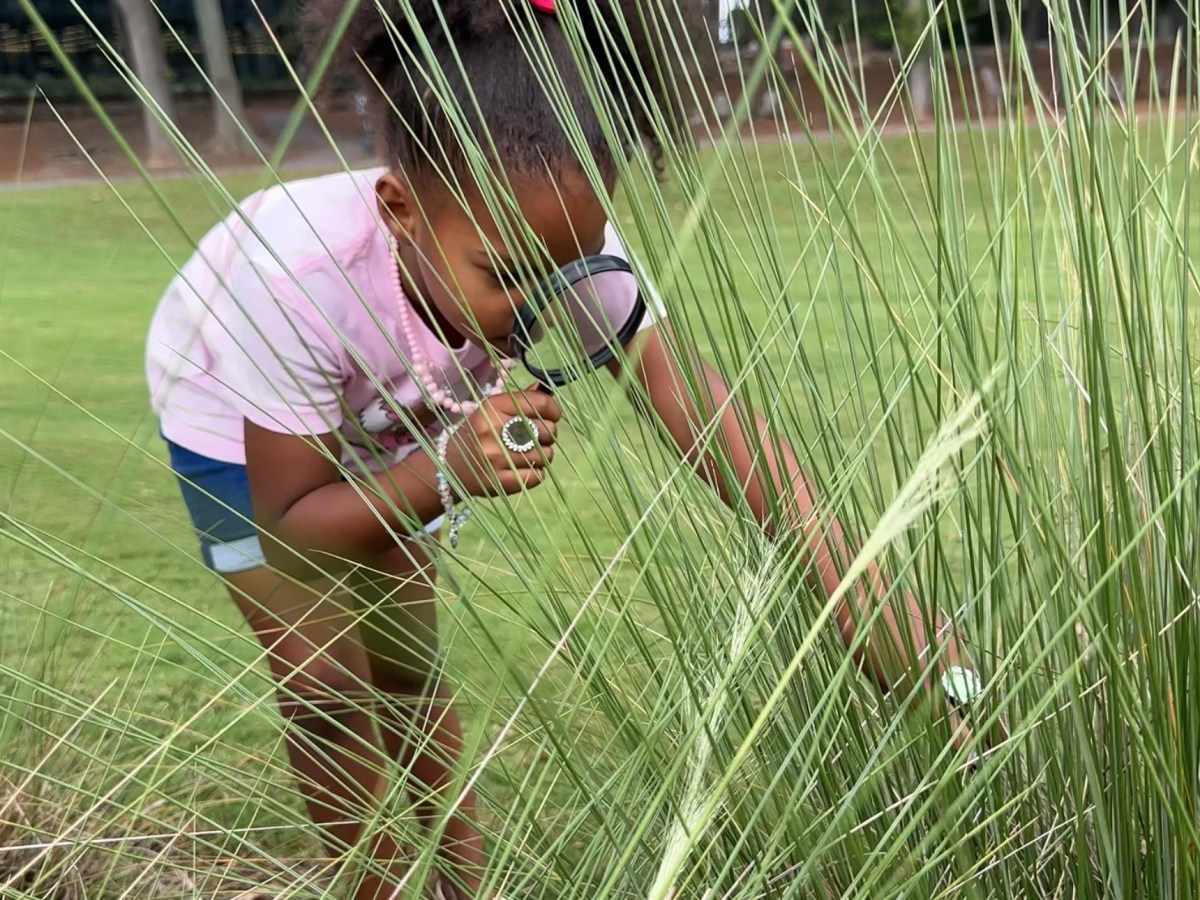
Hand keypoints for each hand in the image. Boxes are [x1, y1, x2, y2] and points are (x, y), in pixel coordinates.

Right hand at [444, 389, 560, 497]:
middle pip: (546, 430)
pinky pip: (536, 476)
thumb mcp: (493, 411)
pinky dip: (536, 473)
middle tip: (538, 438)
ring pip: (545, 455)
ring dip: (544, 455)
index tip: (553, 416)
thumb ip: (520, 400)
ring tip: (529, 454)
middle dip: (548, 435)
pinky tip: (524, 469)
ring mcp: (495, 457)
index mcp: (492, 407)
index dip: (553, 410)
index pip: (539, 403)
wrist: (450, 465)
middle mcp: (493, 429)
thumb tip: (545, 389)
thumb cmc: (478, 433)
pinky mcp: (499, 481)